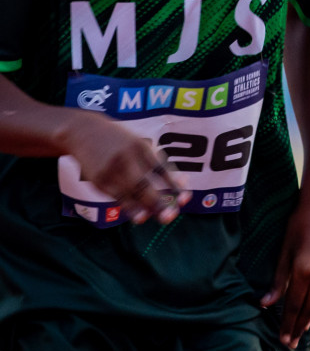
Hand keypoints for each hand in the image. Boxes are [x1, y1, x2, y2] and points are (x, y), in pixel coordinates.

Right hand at [61, 113, 188, 223]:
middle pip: (144, 184)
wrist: (83, 132)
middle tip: (171, 216)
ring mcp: (110, 170)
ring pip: (129, 193)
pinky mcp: (98, 180)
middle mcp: (126, 158)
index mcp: (140, 147)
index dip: (174, 185)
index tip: (185, 198)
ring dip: (144, 208)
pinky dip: (129, 207)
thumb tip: (181, 183)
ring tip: (157, 218)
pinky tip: (138, 215)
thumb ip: (158, 162)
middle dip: (158, 202)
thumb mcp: (139, 143)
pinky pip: (116, 197)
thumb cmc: (119, 141)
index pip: (160, 169)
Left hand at [263, 181, 309, 347]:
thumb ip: (278, 279)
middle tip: (290, 344)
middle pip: (309, 308)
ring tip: (300, 330)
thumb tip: (266, 304)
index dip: (288, 324)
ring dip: (309, 317)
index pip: (294, 305)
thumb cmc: (299, 221)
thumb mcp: (284, 249)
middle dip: (299, 327)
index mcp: (305, 271)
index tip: (282, 340)